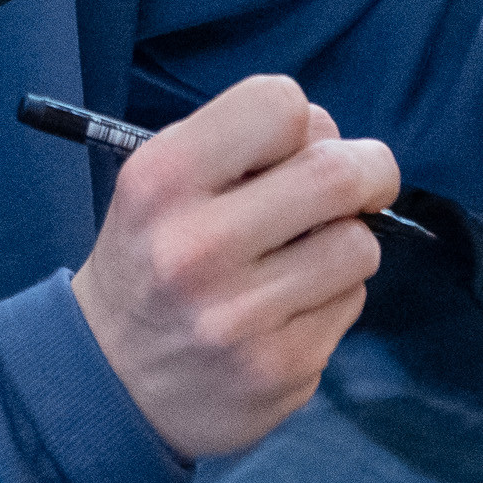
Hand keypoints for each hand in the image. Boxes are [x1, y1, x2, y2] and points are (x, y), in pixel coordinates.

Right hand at [70, 75, 398, 462]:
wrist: (112, 378)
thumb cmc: (153, 258)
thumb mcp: (160, 183)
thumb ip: (240, 148)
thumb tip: (340, 144)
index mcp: (162, 180)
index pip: (279, 104)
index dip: (305, 121)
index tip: (302, 146)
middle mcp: (196, 246)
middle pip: (338, 173)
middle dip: (370, 171)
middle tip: (367, 183)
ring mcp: (240, 315)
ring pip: (358, 245)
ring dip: (348, 242)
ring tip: (305, 256)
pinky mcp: (279, 368)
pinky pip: (351, 301)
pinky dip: (334, 296)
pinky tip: (290, 308)